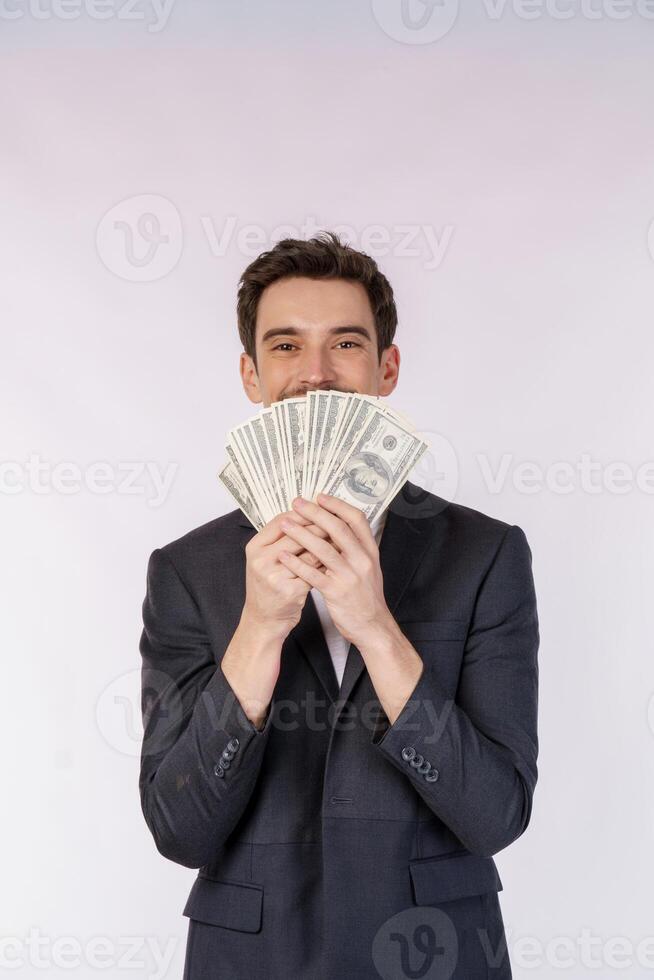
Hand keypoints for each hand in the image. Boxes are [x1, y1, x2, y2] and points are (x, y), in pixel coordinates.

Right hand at [242, 510, 328, 639]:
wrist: (264, 619)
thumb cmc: (270, 584)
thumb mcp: (267, 558)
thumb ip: (282, 537)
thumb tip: (311, 514)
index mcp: (255, 546)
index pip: (281, 520)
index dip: (303, 513)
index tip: (321, 507)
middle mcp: (261, 560)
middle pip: (296, 534)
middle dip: (320, 527)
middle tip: (339, 521)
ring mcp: (274, 576)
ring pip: (309, 553)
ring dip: (328, 545)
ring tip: (343, 538)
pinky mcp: (289, 591)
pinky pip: (315, 572)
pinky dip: (328, 564)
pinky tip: (339, 560)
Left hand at [277, 494, 390, 646]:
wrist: (372, 625)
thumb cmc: (366, 595)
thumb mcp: (368, 567)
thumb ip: (355, 547)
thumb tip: (336, 526)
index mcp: (370, 551)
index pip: (356, 519)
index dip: (337, 506)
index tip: (320, 497)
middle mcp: (362, 560)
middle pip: (338, 529)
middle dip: (315, 513)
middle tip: (297, 503)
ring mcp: (350, 576)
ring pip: (324, 549)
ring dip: (301, 534)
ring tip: (285, 524)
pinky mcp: (337, 592)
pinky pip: (313, 574)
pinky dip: (297, 563)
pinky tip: (284, 556)